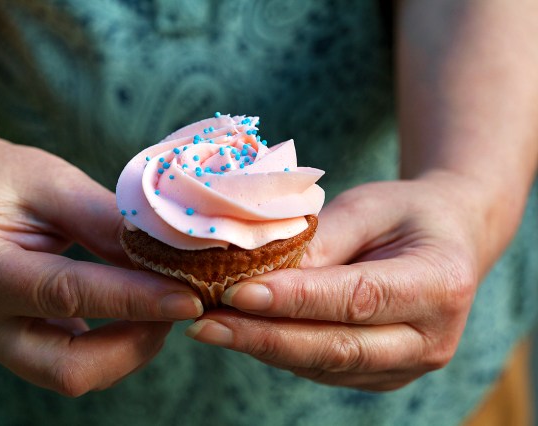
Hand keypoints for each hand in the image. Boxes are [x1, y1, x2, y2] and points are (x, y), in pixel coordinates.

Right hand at [0, 137, 202, 395]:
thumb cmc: (0, 177)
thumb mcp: (54, 182)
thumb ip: (107, 222)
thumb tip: (171, 256)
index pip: (67, 295)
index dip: (135, 300)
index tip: (188, 297)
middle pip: (68, 368)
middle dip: (136, 343)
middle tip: (178, 304)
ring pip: (73, 376)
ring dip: (130, 347)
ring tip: (161, 303)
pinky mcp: (10, 346)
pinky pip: (70, 364)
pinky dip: (113, 346)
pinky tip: (135, 312)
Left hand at [185, 174, 485, 390]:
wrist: (447, 241)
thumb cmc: (407, 213)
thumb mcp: (368, 206)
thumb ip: (320, 240)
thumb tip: (257, 273)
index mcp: (439, 284)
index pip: (355, 298)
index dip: (293, 300)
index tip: (235, 293)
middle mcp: (430, 338)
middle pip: (336, 347)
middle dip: (263, 337)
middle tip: (204, 324)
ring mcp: (407, 364)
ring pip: (322, 364)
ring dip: (262, 346)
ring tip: (210, 326)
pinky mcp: (381, 374)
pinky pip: (322, 368)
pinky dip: (279, 350)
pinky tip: (242, 331)